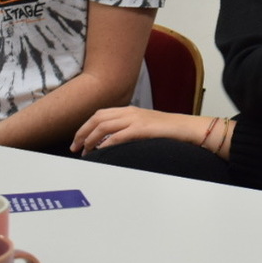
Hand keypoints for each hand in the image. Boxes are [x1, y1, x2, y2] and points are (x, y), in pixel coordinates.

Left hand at [70, 106, 204, 154]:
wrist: (186, 128)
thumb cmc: (167, 131)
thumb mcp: (144, 127)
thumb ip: (128, 130)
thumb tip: (109, 143)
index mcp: (129, 110)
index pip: (100, 115)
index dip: (85, 127)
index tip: (78, 141)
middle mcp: (129, 112)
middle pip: (97, 119)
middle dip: (82, 133)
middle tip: (75, 147)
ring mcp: (135, 119)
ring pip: (104, 126)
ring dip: (91, 140)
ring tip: (86, 152)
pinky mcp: (142, 129)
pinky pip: (118, 136)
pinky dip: (106, 144)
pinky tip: (101, 152)